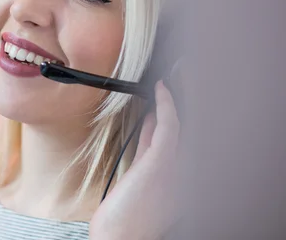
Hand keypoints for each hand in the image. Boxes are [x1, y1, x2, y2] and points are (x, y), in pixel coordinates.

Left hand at [89, 81, 180, 239]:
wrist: (121, 237)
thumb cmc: (126, 215)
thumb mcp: (140, 180)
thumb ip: (147, 153)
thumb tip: (148, 127)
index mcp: (181, 179)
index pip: (179, 141)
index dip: (172, 117)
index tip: (166, 101)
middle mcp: (184, 173)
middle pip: (185, 132)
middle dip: (180, 107)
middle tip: (171, 85)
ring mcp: (177, 168)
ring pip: (182, 125)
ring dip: (175, 100)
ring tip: (168, 82)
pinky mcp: (161, 162)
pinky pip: (168, 126)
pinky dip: (166, 104)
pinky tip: (161, 90)